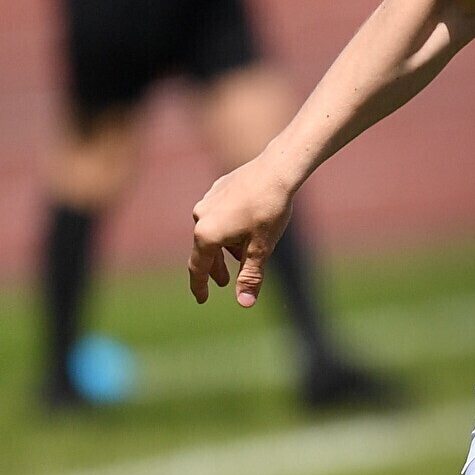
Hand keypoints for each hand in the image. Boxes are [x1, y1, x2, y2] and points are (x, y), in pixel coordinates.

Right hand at [189, 158, 296, 306]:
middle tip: (225, 281)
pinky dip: (229, 227)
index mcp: (206, 234)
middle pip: (204, 249)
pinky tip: (246, 227)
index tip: (202, 299)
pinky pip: (220, 215)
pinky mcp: (218, 188)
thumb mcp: (261, 249)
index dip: (200, 286)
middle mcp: (200, 216)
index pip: (197, 268)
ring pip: (214, 231)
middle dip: (216, 267)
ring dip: (226, 246)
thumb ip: (250, 277)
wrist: (276, 171)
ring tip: (244, 252)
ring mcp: (208, 200)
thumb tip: (244, 303)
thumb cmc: (269, 211)